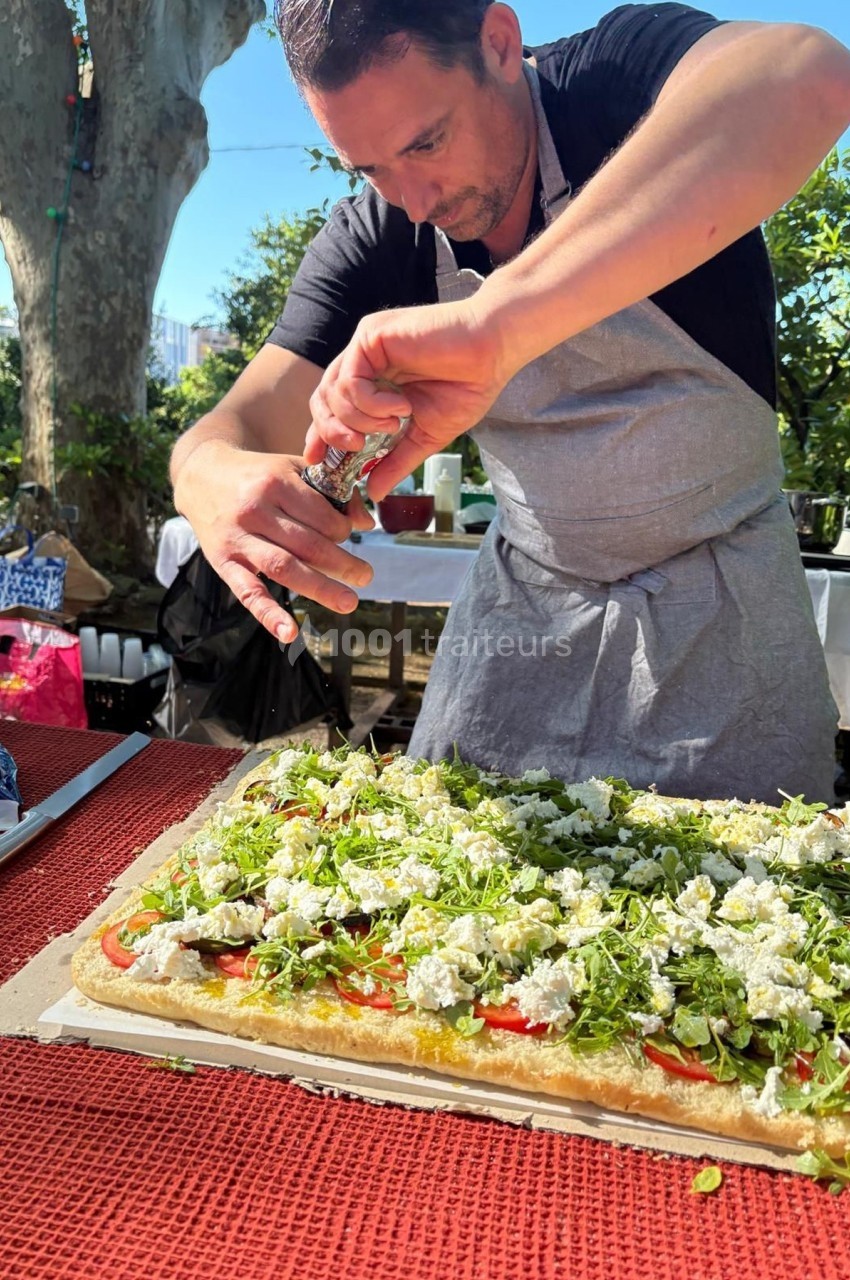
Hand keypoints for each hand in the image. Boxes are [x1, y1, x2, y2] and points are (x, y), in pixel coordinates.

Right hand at [172, 442, 374, 642]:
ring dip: (320, 588)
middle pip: (308, 544)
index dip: (343, 530)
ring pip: (285, 567)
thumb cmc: (257, 474)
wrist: (202, 475)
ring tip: (348, 602)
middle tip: (366, 576)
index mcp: (276, 482)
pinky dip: (268, 614)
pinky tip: (289, 633)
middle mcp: (255, 509)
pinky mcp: (223, 562)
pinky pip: (247, 592)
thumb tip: (367, 523)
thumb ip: (333, 491)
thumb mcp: (293, 468)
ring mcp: (238, 538)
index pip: (322, 516)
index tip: (348, 535)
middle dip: (342, 564)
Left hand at [304, 298, 514, 499]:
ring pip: (332, 394)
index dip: (320, 435)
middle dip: (331, 433)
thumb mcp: (425, 435)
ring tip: (394, 423)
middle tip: (357, 448)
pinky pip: (350, 382)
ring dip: (361, 420)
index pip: (331, 409)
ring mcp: (365, 347)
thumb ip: (396, 461)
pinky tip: (399, 407)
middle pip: (322, 401)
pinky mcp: (370, 336)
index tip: (317, 461)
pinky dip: (371, 405)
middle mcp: (364, 361)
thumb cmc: (468, 386)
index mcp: (374, 380)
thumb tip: (374, 493)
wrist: (493, 351)